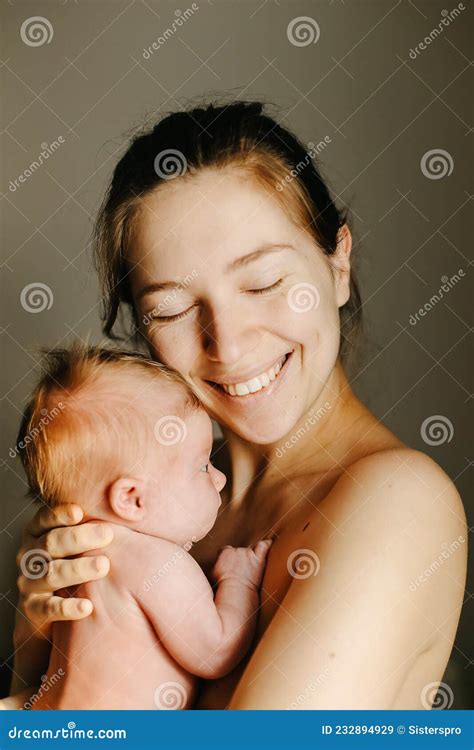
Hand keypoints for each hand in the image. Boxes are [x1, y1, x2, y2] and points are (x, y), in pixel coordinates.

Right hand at [14, 503, 112, 644]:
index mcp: (36, 534)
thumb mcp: (71, 544)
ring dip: (78, 569)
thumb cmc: (67, 564)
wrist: (43, 611)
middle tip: (107, 535)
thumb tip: (125, 511)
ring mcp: (29, 583)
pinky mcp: (32, 609)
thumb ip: (87, 527)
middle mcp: (29, 556)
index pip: (43, 519)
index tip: (80, 512)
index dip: (60, 515)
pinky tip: (87, 606)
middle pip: (51, 543)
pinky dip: (68, 608)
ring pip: (51, 573)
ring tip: (103, 565)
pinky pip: (49, 608)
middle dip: (78, 537)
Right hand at [211, 540, 271, 589]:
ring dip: (250, 556)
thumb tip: (217, 564)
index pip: (226, 550)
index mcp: (224, 553)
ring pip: (251, 550)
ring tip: (250, 565)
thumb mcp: (212, 573)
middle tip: (239, 571)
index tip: (229, 566)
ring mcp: (248, 554)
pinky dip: (267, 544)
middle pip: (239, 550)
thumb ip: (216, 565)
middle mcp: (237, 550)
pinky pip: (264, 547)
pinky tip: (270, 542)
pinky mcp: (258, 559)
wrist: (235, 591)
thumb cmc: (223, 586)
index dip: (228, 558)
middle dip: (239, 559)